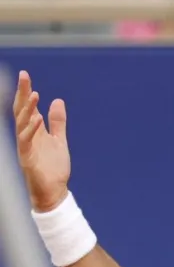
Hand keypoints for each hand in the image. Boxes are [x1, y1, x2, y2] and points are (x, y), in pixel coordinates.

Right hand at [12, 71, 70, 212]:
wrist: (53, 191)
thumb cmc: (53, 168)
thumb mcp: (59, 140)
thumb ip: (57, 122)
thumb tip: (57, 100)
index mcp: (34, 131)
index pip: (27, 107)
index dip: (26, 92)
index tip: (25, 75)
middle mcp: (26, 136)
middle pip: (21, 111)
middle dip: (22, 93)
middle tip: (24, 75)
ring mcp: (25, 147)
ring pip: (21, 123)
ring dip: (27, 109)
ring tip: (33, 94)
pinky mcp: (27, 158)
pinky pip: (26, 141)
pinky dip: (30, 129)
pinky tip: (36, 119)